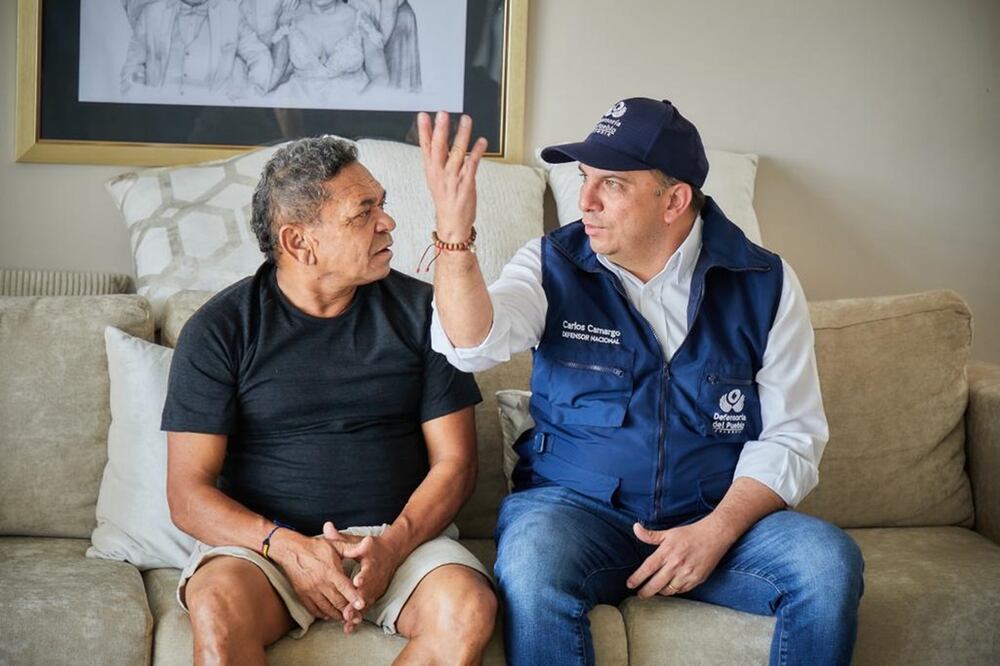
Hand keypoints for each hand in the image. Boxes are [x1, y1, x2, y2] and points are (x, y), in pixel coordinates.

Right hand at [266, 525, 364, 627]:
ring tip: (345, 617)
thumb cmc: (315, 547)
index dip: (354, 596)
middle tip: (357, 617)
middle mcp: (320, 582)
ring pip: (327, 608)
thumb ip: (352, 548)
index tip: (362, 605)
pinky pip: (314, 610)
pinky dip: (323, 614)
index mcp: (330, 570)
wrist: (291, 551)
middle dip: (348, 610)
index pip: (345, 587)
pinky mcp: (302, 595)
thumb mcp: (335, 545)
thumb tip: (368, 543)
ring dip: (337, 615)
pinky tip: (329, 615)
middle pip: (338, 601)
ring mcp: (311, 590)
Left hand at [324, 523, 403, 616]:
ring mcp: (376, 588)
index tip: (357, 580)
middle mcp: (375, 577)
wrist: (392, 553)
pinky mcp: (374, 596)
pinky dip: (358, 617)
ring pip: (366, 602)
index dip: (363, 575)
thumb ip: (340, 538)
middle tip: (348, 610)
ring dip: (357, 612)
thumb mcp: (357, 540)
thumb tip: (327, 526)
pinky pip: (366, 608)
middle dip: (358, 600)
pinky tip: (349, 627)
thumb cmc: (371, 547)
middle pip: (367, 590)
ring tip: (347, 621)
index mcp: (371, 561)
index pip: (368, 568)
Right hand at [417, 111, 487, 241]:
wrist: (452, 223)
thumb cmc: (446, 200)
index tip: (423, 116)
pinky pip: (472, 165)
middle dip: (440, 130)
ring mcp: (453, 178)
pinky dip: (477, 152)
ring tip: (466, 120)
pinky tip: (482, 141)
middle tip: (442, 114)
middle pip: (438, 148)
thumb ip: (438, 159)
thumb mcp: (436, 178)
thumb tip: (439, 139)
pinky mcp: (466, 184)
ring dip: (462, 135)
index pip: (426, 147)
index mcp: (431, 170)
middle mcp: (440, 173)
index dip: (424, 131)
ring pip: (457, 153)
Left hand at [626, 519, 733, 597]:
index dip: (637, 578)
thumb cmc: (690, 533)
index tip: (629, 585)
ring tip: (654, 591)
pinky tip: (669, 588)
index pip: (647, 568)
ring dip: (660, 592)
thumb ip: (650, 535)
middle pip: (656, 584)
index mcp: (666, 552)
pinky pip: (681, 590)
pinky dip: (674, 591)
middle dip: (645, 592)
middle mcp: (675, 564)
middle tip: (639, 595)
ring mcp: (687, 573)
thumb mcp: (669, 532)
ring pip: (668, 590)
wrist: (715, 535)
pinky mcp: (697, 579)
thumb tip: (635, 528)